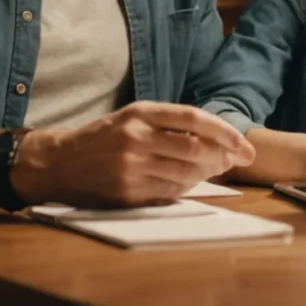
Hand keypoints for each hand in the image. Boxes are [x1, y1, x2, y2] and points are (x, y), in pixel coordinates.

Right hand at [14, 101, 255, 206]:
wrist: (61, 162)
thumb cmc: (106, 137)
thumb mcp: (135, 118)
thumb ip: (172, 125)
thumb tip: (219, 143)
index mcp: (141, 113)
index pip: (194, 119)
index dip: (225, 132)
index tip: (244, 145)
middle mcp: (136, 137)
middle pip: (194, 149)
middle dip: (222, 157)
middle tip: (235, 161)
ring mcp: (130, 166)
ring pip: (185, 173)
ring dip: (206, 174)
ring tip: (213, 170)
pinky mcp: (126, 191)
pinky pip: (168, 192)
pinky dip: (185, 188)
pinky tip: (190, 182)